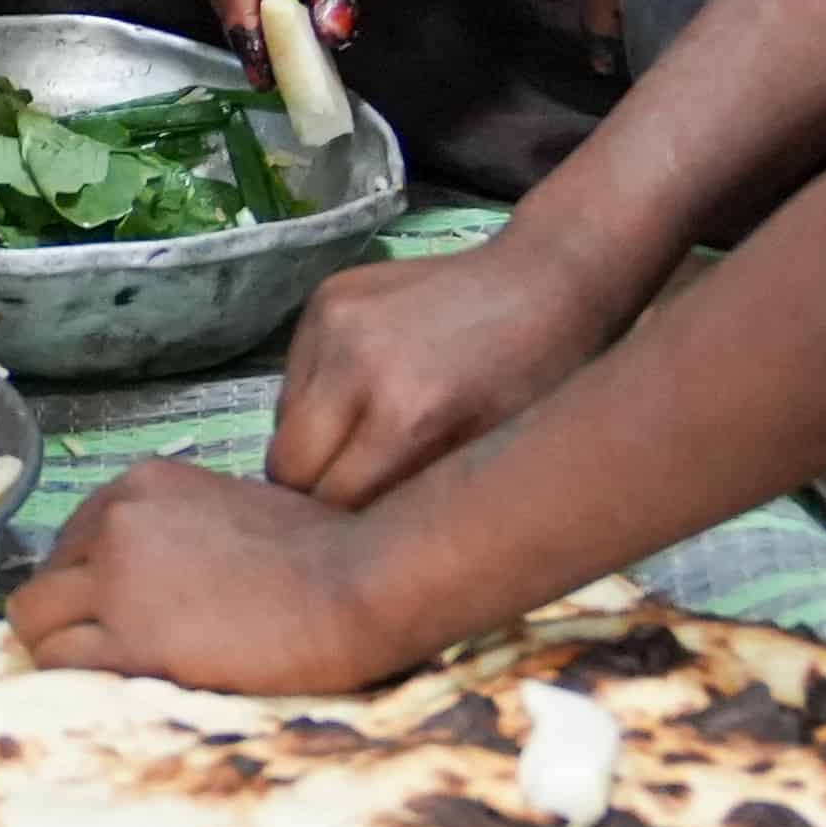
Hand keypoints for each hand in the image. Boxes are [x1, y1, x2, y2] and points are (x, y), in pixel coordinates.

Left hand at [9, 458, 434, 695]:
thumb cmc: (322, 552)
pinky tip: (121, 691)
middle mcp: (115, 520)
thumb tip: (157, 577)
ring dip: (66, 654)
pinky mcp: (129, 638)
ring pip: (33, 624)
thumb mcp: (234, 511)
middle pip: (44, 582)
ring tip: (115, 678)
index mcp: (141, 485)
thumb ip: (179, 534)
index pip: (69, 542)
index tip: (114, 617)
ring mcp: (116, 577)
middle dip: (69, 621)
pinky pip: (59, 665)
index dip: (85, 589)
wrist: (356, 584)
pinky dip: (77, 683)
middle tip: (111, 655)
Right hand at [258, 229, 633, 505]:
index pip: (330, 501)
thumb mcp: (490, 458)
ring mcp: (332, 323)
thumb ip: (415, 500)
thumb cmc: (536, 381)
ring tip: (368, 431)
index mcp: (406, 417)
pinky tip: (369, 385)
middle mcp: (354, 366)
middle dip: (315, 485)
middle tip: (358, 485)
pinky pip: (296, 372)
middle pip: (286, 465)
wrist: (543, 279)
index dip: (348, 523)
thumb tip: (358, 547)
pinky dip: (320, 392)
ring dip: (315, 436)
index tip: (370, 527)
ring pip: (283, 418)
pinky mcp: (325, 297)